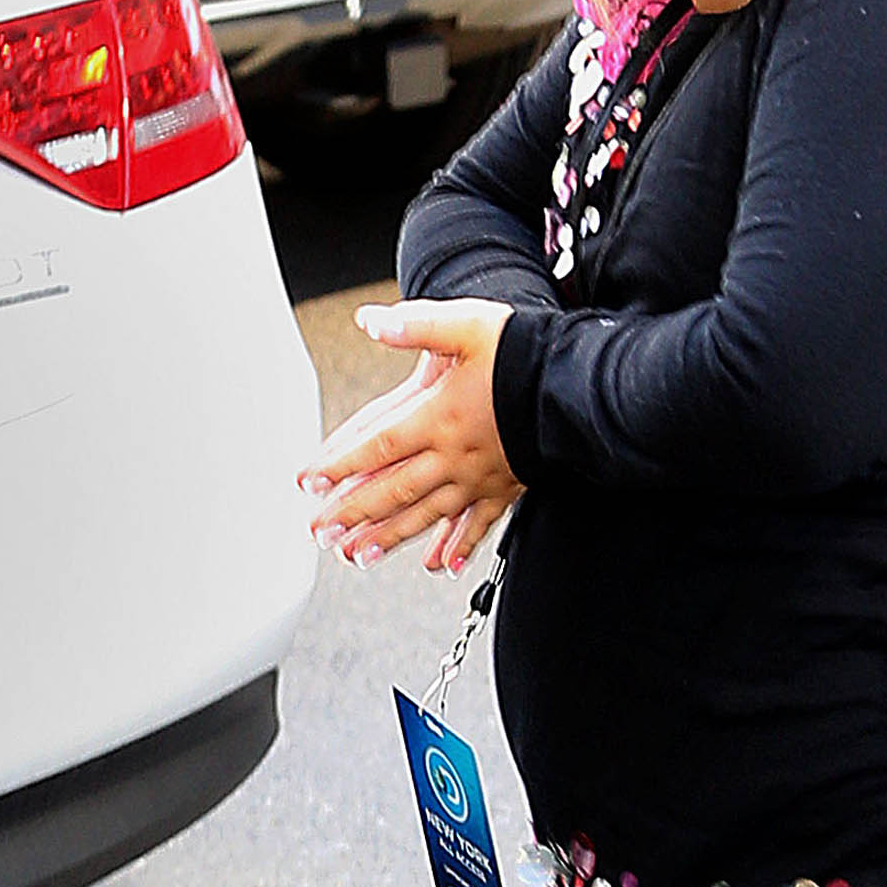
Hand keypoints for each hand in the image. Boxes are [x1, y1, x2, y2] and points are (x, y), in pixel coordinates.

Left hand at [300, 299, 519, 571]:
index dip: (339, 464)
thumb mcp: (467, 326)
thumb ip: (417, 326)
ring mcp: (480, 478)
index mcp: (439, 417)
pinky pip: (478, 525)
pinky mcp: (506, 489)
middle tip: (320, 532)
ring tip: (358, 555)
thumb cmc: (524, 353)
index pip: (377, 446)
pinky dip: (457, 546)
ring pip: (426, 515)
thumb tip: (371, 321)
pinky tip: (440, 565)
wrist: (577, 387)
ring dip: (389, 537)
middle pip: (393, 490)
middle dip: (352, 513)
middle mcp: (455, 456)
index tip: (309, 481)